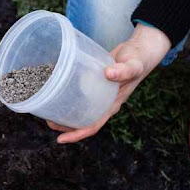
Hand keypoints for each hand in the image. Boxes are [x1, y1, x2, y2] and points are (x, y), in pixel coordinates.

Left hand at [48, 23, 170, 142]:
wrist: (140, 50)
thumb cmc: (138, 60)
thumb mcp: (133, 65)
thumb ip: (123, 71)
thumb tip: (109, 74)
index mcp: (113, 104)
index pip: (93, 125)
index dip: (77, 134)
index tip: (60, 139)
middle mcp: (105, 102)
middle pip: (83, 120)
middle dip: (66, 125)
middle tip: (48, 122)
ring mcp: (99, 93)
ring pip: (81, 108)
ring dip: (66, 111)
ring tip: (48, 110)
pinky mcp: (95, 83)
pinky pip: (81, 94)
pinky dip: (69, 95)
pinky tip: (57, 90)